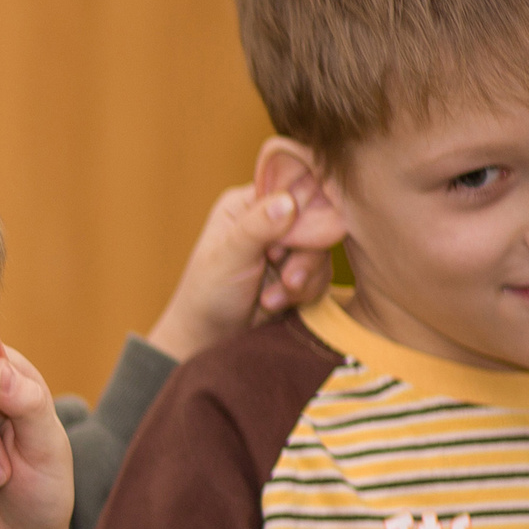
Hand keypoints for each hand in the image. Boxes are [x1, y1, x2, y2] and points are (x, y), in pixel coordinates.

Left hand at [147, 184, 332, 361]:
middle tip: (287, 278)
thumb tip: (288, 201)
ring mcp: (286, 247)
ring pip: (321, 251)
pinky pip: (322, 274)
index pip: (291, 190)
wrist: (209, 338)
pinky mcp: (298, 272)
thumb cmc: (207, 293)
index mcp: (247, 204)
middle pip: (314, 222)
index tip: (289, 244)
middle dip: (303, 256)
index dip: (302, 215)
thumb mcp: (229, 256)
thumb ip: (258, 228)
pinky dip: (305, 292)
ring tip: (272, 299)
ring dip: (302, 278)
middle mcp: (270, 220)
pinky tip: (277, 304)